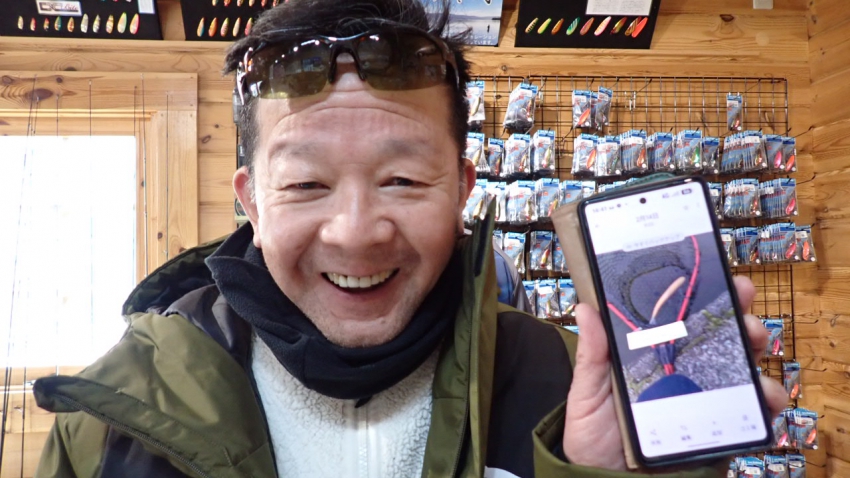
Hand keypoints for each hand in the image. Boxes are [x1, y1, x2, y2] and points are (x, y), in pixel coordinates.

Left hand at [562, 275, 787, 468]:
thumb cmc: (594, 437)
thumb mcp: (587, 392)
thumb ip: (592, 354)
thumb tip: (586, 305)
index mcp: (654, 356)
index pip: (682, 319)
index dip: (703, 294)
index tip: (717, 273)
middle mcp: (685, 373)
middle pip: (720, 336)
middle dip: (738, 312)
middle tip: (742, 299)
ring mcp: (706, 400)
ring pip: (743, 367)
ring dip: (756, 349)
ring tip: (754, 342)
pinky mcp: (722, 430)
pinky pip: (752, 413)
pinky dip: (766, 401)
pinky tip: (764, 394)